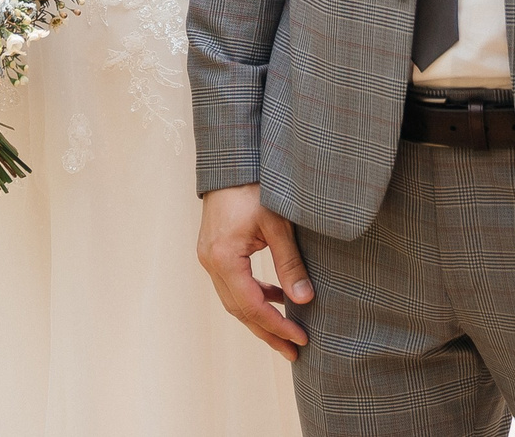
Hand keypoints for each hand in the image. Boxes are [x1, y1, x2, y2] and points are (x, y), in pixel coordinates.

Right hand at [196, 184, 311, 359]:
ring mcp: (209, 258)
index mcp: (224, 258)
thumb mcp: (278, 224)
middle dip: (268, 332)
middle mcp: (210, 262)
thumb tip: (305, 300)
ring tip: (288, 332)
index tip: (301, 339)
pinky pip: (233, 284)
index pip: (252, 305)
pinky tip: (276, 297)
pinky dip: (254, 295)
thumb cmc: (254, 186)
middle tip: (294, 351)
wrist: (230, 162)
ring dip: (260, 317)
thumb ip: (290, 263)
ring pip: (235, 300)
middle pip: (240, 310)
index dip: (277, 326)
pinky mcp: (214, 252)